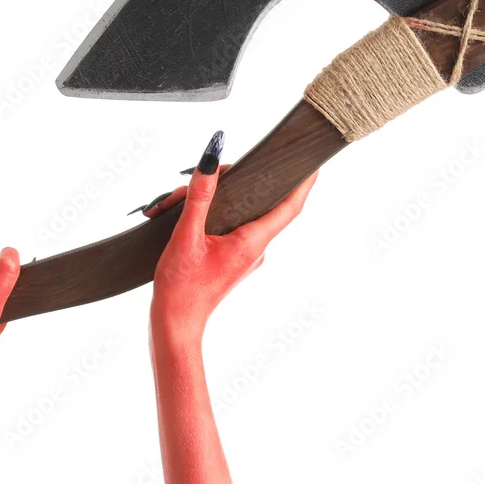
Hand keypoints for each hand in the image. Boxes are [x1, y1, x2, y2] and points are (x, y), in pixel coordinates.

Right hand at [147, 131, 316, 343]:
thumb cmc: (181, 287)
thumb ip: (199, 196)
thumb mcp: (186, 236)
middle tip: (204, 171)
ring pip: (236, 212)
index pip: (290, 206)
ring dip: (208, 200)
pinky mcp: (231, 258)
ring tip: (171, 203)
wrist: (175, 324)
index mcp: (252, 242)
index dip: (304, 181)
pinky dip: (205, 215)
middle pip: (256, 201)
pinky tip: (177, 214)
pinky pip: (226, 225)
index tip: (313, 161)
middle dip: (229, 180)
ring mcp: (244, 254)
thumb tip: (211, 159)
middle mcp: (255, 248)